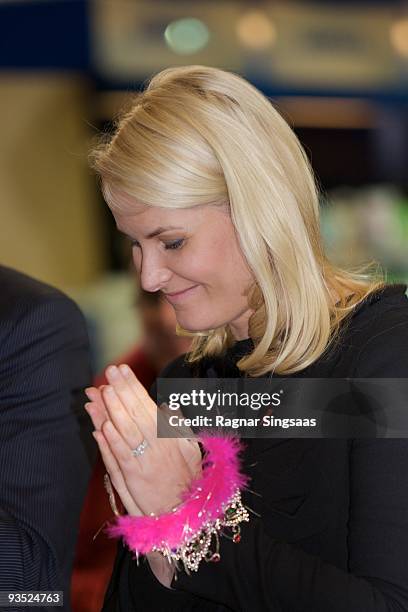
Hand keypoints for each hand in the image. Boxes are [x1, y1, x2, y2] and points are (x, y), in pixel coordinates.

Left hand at [84, 364, 201, 516]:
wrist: (184, 514)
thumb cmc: (188, 479)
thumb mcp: (192, 449)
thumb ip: (179, 426)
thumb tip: (168, 405)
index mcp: (169, 436)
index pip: (147, 404)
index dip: (133, 386)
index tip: (123, 370)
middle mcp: (156, 446)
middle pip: (134, 413)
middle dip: (120, 390)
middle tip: (109, 372)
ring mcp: (142, 462)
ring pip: (124, 432)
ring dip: (111, 411)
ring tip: (100, 392)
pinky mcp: (132, 478)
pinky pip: (119, 457)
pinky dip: (109, 442)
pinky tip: (100, 427)